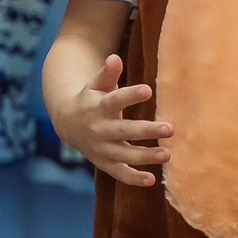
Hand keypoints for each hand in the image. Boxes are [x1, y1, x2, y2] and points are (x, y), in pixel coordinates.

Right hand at [61, 55, 170, 186]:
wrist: (67, 122)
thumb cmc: (91, 98)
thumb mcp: (95, 84)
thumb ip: (107, 73)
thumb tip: (114, 57)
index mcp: (98, 107)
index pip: (115, 100)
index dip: (130, 95)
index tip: (148, 89)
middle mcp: (99, 129)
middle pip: (123, 131)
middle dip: (146, 130)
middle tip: (170, 128)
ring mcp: (101, 148)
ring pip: (123, 154)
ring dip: (145, 156)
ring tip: (167, 154)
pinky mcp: (103, 162)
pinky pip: (118, 173)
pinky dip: (133, 178)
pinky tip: (152, 180)